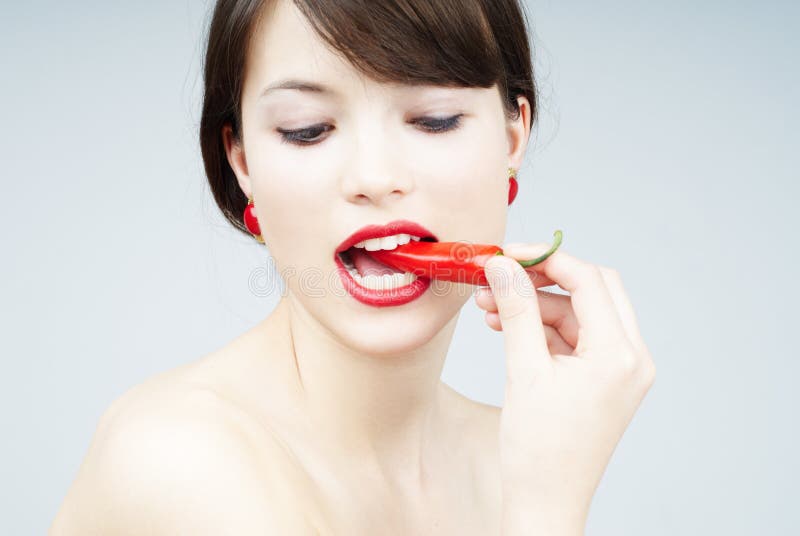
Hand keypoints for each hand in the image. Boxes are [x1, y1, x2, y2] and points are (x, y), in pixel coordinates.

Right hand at [476, 244, 655, 529]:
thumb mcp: (524, 372)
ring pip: (577, 314)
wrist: (544, 503)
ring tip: (489, 309)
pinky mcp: (603, 380)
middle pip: (591, 291)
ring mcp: (619, 370)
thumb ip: (516, 310)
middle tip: (501, 275)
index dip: (546, 260)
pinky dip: (540, 330)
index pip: (589, 282)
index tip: (508, 253)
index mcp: (621, 355)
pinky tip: (505, 327)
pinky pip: (573, 338)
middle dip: (542, 280)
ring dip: (534, 307)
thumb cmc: (538, 450)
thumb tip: (503, 265)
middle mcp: (630, 358)